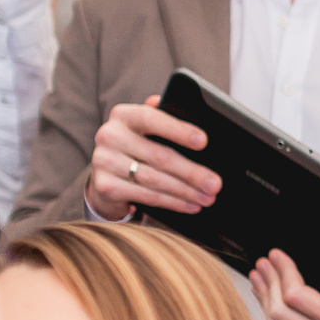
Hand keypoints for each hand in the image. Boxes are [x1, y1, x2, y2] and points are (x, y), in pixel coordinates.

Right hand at [85, 97, 219, 218]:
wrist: (106, 174)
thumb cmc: (138, 147)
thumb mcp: (148, 129)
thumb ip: (165, 118)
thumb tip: (196, 114)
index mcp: (123, 115)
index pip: (151, 118)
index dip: (178, 130)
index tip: (203, 142)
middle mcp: (109, 136)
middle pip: (158, 155)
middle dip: (192, 172)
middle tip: (215, 183)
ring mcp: (104, 162)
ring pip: (154, 179)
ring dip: (185, 191)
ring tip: (207, 197)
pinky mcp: (105, 186)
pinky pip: (146, 196)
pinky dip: (172, 202)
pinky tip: (189, 205)